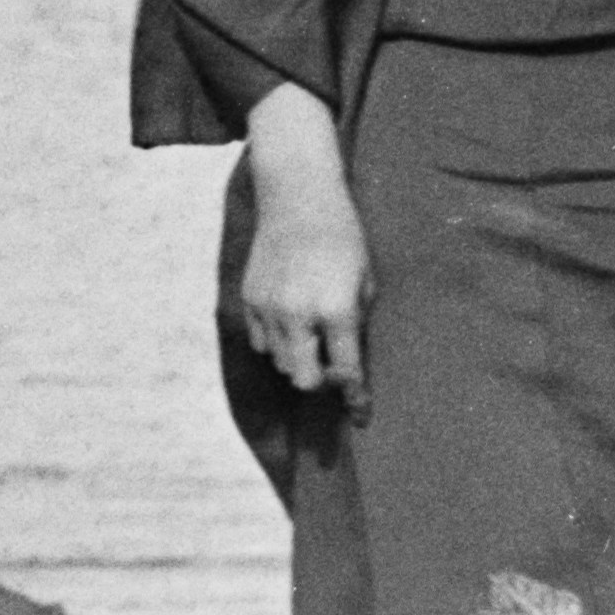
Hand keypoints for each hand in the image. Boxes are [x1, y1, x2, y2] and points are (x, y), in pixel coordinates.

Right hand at [220, 110, 364, 404]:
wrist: (298, 198)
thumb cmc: (343, 238)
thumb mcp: (365, 282)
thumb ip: (356, 325)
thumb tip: (347, 362)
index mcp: (336, 311)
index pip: (347, 372)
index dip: (356, 399)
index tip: (361, 417)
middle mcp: (299, 315)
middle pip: (304, 380)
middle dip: (321, 383)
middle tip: (332, 371)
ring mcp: (269, 309)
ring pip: (280, 363)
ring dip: (298, 360)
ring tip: (311, 339)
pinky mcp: (249, 300)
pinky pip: (260, 342)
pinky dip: (275, 342)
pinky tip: (289, 323)